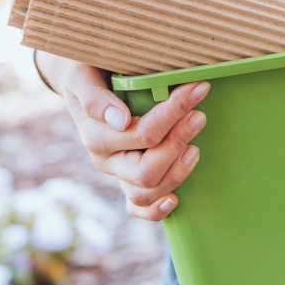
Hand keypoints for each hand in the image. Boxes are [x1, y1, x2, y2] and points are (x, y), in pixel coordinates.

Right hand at [43, 56, 208, 220]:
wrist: (85, 81)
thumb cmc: (91, 73)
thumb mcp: (85, 75)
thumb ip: (95, 97)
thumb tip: (119, 120)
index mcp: (96, 136)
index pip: (142, 134)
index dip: (174, 113)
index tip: (198, 89)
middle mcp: (106, 160)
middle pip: (147, 170)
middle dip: (178, 143)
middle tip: (199, 116)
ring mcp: (118, 175)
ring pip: (146, 192)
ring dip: (177, 172)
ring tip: (195, 148)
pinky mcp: (129, 182)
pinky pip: (138, 209)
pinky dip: (155, 210)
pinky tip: (175, 201)